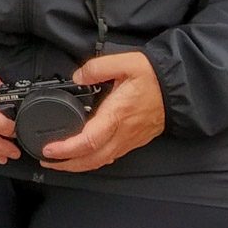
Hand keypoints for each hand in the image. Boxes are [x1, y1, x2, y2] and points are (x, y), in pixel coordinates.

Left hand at [39, 51, 164, 171]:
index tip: (49, 149)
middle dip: (67, 164)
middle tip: (47, 160)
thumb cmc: (154, 76)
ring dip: (79, 164)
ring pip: (102, 160)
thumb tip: (78, 77)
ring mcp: (130, 139)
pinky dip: (94, 159)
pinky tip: (84, 155)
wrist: (181, 88)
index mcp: (117, 115)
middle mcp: (123, 133)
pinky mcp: (135, 139)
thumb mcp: (125, 62)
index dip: (67, 149)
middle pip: (93, 159)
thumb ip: (97, 68)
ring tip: (60, 161)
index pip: (89, 140)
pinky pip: (112, 155)